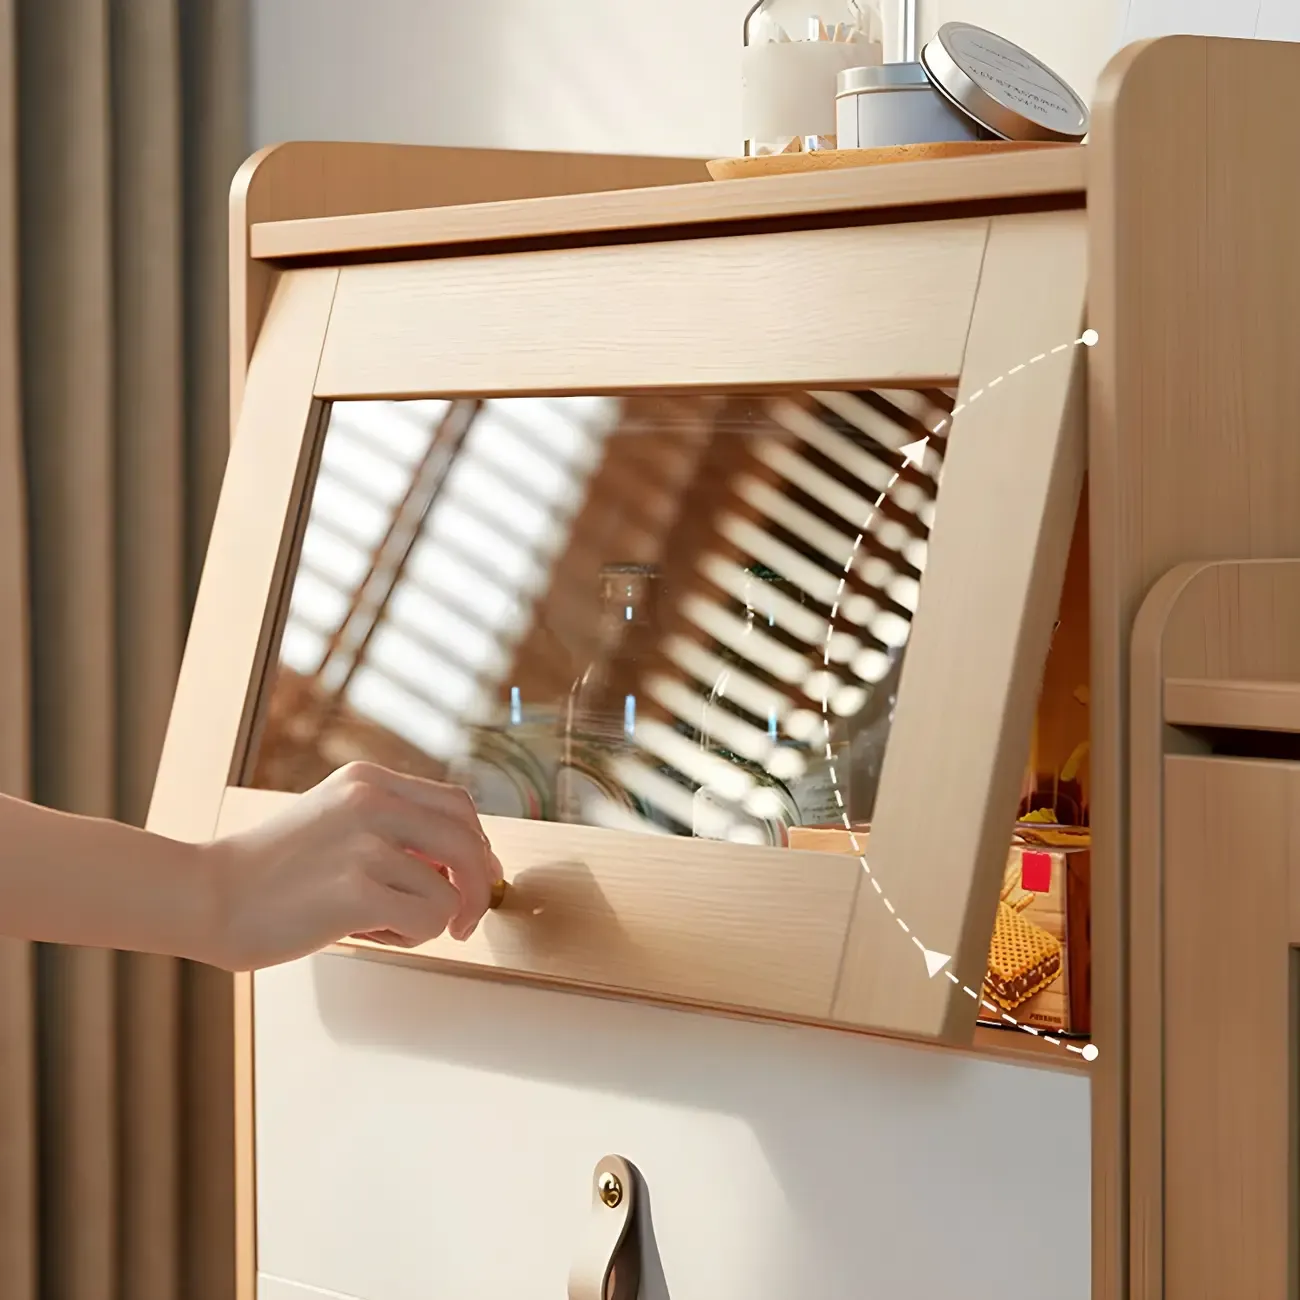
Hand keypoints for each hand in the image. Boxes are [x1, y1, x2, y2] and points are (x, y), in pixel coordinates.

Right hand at [201, 762, 502, 971]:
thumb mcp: (337, 823)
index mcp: (369, 781)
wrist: (205, 896)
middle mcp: (372, 800)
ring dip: (423, 922)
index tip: (478, 880)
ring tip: (374, 922)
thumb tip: (462, 867)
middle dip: (478, 889)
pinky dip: (408, 938)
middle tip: (462, 925)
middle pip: (469, 842)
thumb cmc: (271, 875)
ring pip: (449, 893)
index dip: (477, 847)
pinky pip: (428, 920)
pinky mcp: (357, 887)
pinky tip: (364, 932)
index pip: (457, 805)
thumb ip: (394, 831)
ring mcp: (365, 841)